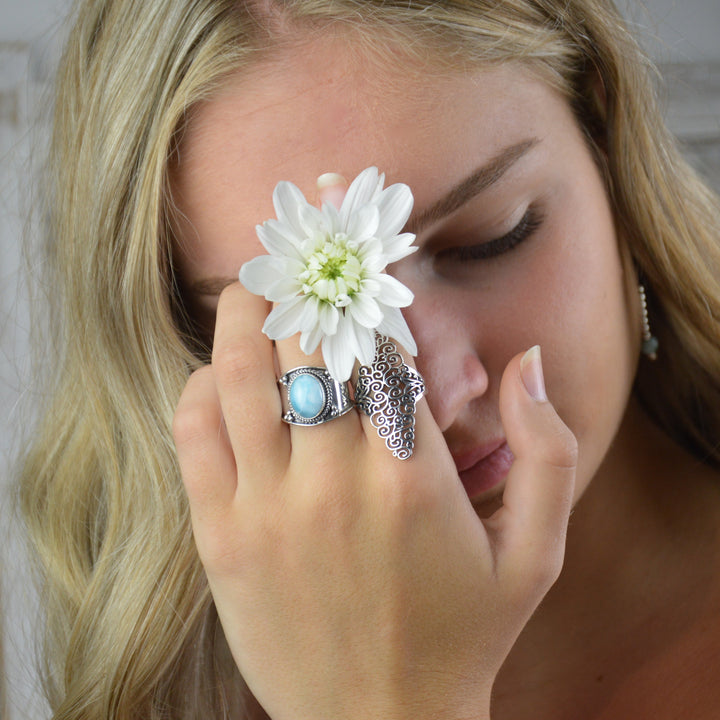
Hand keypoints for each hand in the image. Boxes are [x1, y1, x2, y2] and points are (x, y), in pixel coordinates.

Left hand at [173, 284, 576, 719]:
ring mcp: (268, 508)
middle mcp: (336, 482)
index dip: (368, 302)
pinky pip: (195, 433)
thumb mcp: (535, 555)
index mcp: (414, 476)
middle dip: (302, 294)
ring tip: (248, 291)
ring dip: (240, 316)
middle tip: (298, 269)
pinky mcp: (221, 537)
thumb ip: (547, 452)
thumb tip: (528, 363)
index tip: (359, 278)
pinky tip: (219, 377)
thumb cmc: (461, 636)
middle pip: (307, 345)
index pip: (381, 347)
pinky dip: (201, 387)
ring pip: (239, 373)